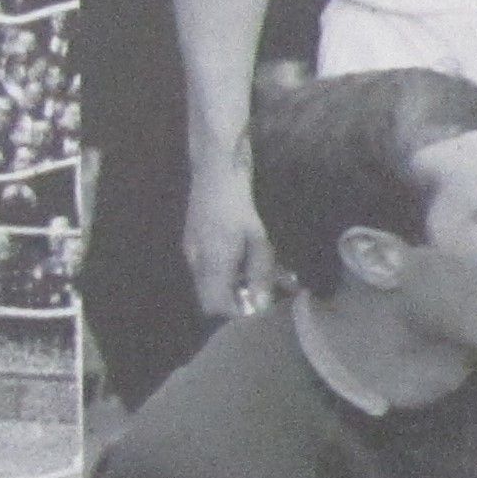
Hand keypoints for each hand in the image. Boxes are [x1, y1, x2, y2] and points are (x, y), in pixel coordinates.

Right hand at [182, 148, 274, 318]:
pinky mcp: (201, 235)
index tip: (263, 307)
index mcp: (208, 264)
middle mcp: (196, 259)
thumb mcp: (256, 239)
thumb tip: (261, 304)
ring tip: (279, 278)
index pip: (213, 305)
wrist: (217, 166)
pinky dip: (238, 264)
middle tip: (272, 293)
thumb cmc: (237, 202)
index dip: (236, 311)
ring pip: (219, 276)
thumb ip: (259, 272)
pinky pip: (219, 260)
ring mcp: (196, 246)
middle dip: (241, 297)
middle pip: (213, 294)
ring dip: (245, 280)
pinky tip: (264, 260)